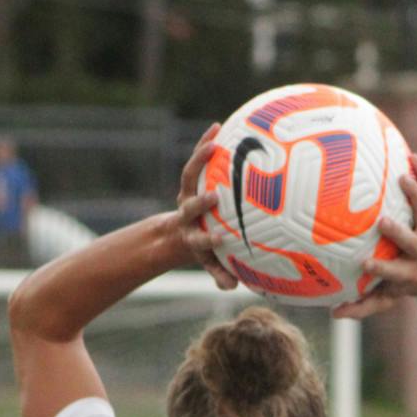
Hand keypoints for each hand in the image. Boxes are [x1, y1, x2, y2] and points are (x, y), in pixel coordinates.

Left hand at [176, 124, 238, 291]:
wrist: (182, 233)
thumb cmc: (205, 249)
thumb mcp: (212, 263)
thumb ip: (221, 274)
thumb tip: (234, 289)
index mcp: (192, 236)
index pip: (198, 240)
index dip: (207, 241)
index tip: (219, 241)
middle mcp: (187, 213)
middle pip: (190, 207)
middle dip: (199, 203)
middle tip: (214, 197)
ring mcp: (186, 193)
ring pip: (190, 174)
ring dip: (199, 159)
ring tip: (214, 143)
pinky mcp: (190, 179)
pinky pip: (197, 159)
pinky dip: (205, 143)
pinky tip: (218, 127)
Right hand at [333, 154, 416, 319]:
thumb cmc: (400, 284)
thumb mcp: (384, 298)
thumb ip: (361, 306)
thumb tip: (334, 314)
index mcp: (409, 273)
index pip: (395, 273)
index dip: (381, 270)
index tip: (364, 265)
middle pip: (413, 242)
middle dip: (400, 233)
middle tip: (383, 222)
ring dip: (416, 196)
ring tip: (401, 177)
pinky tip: (411, 156)